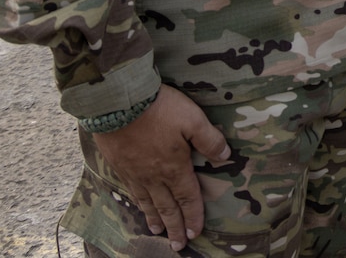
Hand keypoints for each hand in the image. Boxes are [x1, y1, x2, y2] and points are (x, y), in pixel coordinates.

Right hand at [91, 86, 231, 250]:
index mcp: (174, 167)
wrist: (119, 103)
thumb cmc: (160, 109)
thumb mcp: (193, 119)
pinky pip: (132, 191)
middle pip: (167, 207)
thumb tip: (226, 155)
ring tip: (158, 232)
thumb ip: (209, 139)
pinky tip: (139, 206)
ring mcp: (135, 172)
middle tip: (177, 246)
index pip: (187, 197)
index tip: (195, 233)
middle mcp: (154, 176)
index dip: (193, 216)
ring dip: (155, 218)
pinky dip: (138, 204)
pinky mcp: (120, 165)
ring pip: (147, 202)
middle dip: (174, 227)